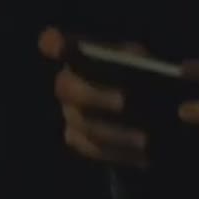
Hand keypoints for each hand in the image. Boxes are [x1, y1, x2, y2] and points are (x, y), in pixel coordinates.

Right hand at [38, 27, 149, 168]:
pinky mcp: (77, 138)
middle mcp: (67, 84)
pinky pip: (92, 148)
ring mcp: (69, 113)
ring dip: (115, 132)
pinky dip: (118, 151)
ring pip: (83, 124)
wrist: (143, 106)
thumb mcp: (144, 62)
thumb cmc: (141, 74)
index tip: (54, 42)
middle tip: (125, 101)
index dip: (56, 44)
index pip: (60, 45)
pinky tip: (141, 155)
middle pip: (69, 90)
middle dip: (97, 95)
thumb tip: (143, 68)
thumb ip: (138, 60)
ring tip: (145, 138)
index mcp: (80, 57)